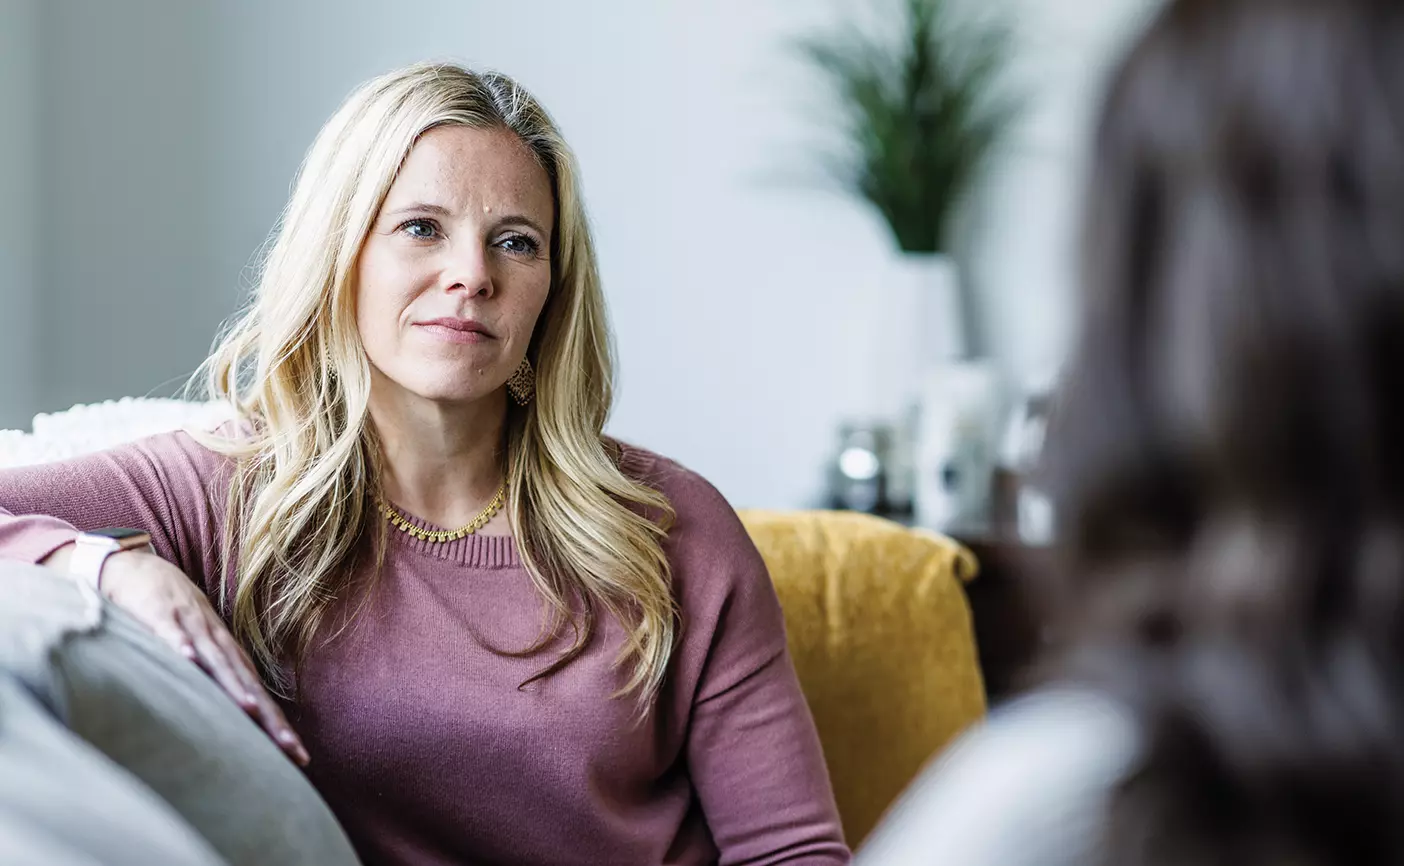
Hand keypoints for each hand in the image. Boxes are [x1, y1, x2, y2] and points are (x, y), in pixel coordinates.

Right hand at [45, 545, 310, 765]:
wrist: (140, 568)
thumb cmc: (174, 619)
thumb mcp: (198, 652)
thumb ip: (212, 682)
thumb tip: (227, 723)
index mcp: (228, 656)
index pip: (259, 697)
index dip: (278, 727)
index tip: (299, 759)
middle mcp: (218, 643)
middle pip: (247, 685)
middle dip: (269, 718)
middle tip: (290, 749)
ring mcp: (192, 627)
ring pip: (216, 660)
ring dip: (232, 684)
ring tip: (250, 711)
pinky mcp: (160, 614)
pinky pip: (170, 632)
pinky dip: (180, 645)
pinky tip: (188, 660)